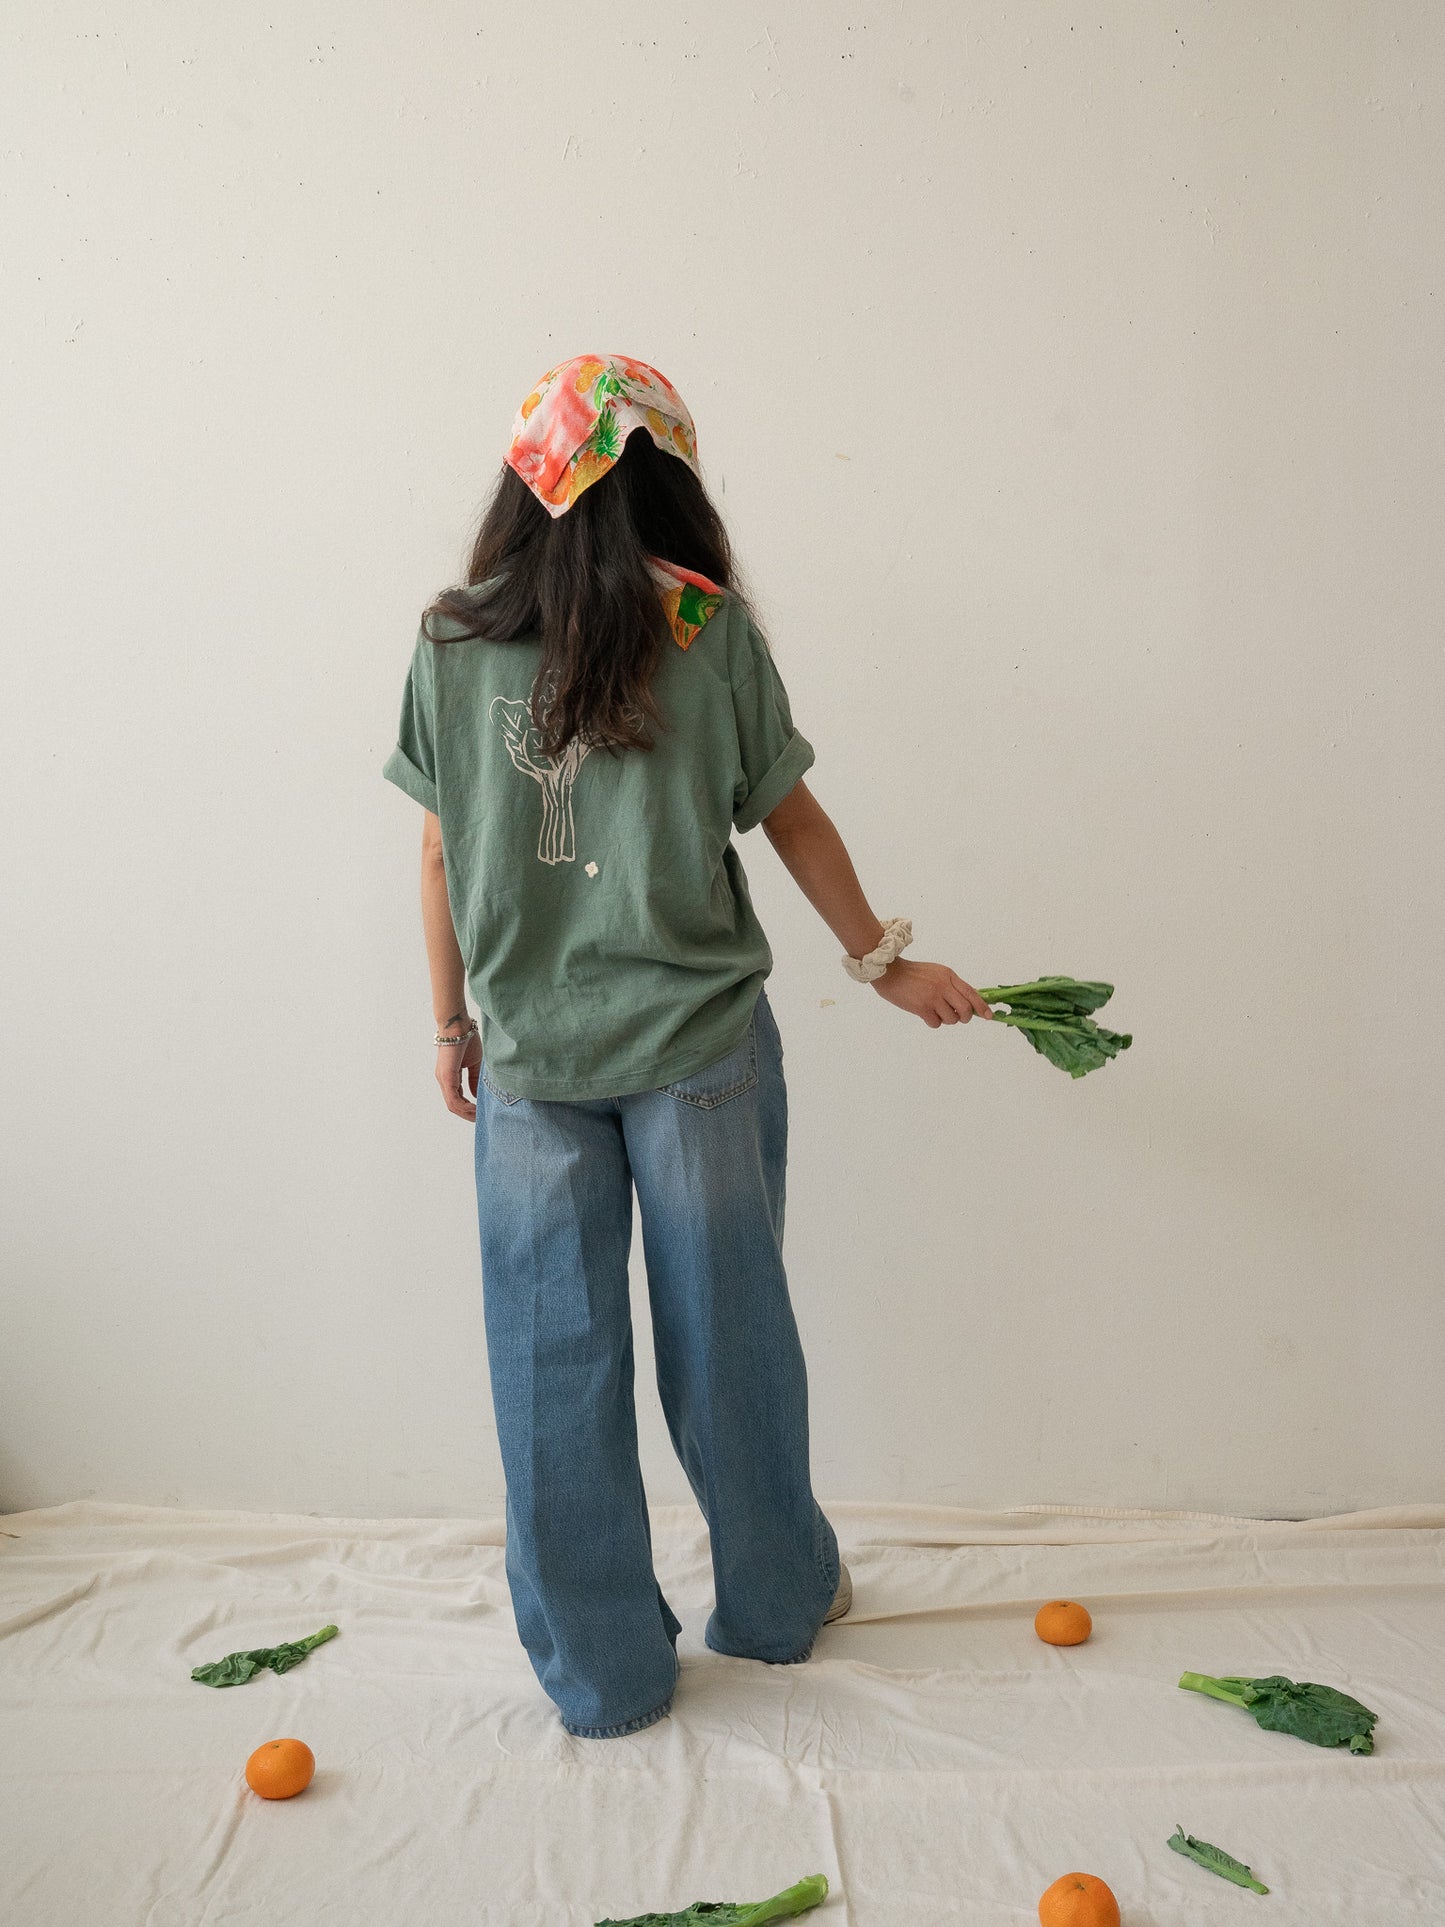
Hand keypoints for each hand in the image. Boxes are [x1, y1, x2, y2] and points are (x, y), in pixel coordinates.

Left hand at [436, 1031, 480, 1120]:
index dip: (468, 1108)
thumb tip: (478, 1095)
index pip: (457, 1098)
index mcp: (450, 1077)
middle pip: (453, 1105)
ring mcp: (444, 1079)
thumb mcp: (474, 1063)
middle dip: (467, 1114)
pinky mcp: (447, 1076)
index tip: (481, 1112)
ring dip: (466, 1113)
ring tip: (479, 1116)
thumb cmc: (466, 1038)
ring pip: (452, 1105)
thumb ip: (475, 1079)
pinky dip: (464, 1107)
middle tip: (481, 1119)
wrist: (458, 1024)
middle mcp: (444, 1080)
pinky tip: (475, 1109)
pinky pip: (453, 1098)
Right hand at [870, 958, 995, 1028]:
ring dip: (946, 1019)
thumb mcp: (937, 973)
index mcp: (949, 976)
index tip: (989, 1016)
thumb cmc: (913, 974)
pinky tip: (925, 1014)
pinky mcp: (922, 1008)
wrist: (891, 973)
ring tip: (935, 1011)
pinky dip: (933, 1022)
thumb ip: (952, 985)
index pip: (972, 993)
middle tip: (958, 1016)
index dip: (982, 1006)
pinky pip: (936, 1024)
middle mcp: (944, 986)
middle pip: (966, 1010)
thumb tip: (968, 1002)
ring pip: (952, 1019)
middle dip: (965, 1017)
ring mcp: (933, 998)